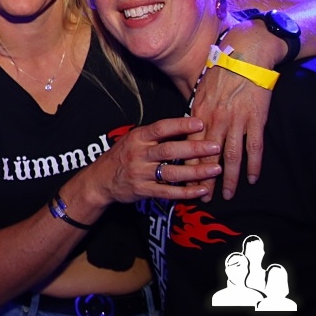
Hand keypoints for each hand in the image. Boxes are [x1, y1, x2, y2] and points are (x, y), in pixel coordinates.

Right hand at [89, 117, 220, 204]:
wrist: (100, 180)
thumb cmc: (122, 156)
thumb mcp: (133, 139)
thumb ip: (155, 135)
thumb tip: (185, 125)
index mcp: (137, 137)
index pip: (160, 128)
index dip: (180, 125)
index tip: (200, 123)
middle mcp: (138, 154)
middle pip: (169, 150)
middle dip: (195, 148)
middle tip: (215, 146)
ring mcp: (140, 173)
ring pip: (172, 172)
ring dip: (196, 171)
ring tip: (215, 168)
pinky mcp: (143, 191)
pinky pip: (168, 192)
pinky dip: (186, 192)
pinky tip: (201, 190)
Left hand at [190, 19, 280, 199]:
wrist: (245, 56)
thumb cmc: (221, 70)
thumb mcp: (200, 89)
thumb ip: (194, 109)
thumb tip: (185, 124)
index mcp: (199, 114)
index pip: (189, 146)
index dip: (186, 165)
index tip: (181, 180)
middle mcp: (215, 121)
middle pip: (207, 157)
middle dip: (203, 178)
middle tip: (201, 197)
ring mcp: (236, 122)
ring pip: (230, 157)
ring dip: (228, 178)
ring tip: (226, 194)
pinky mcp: (256, 120)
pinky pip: (254, 148)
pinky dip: (254, 165)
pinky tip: (252, 178)